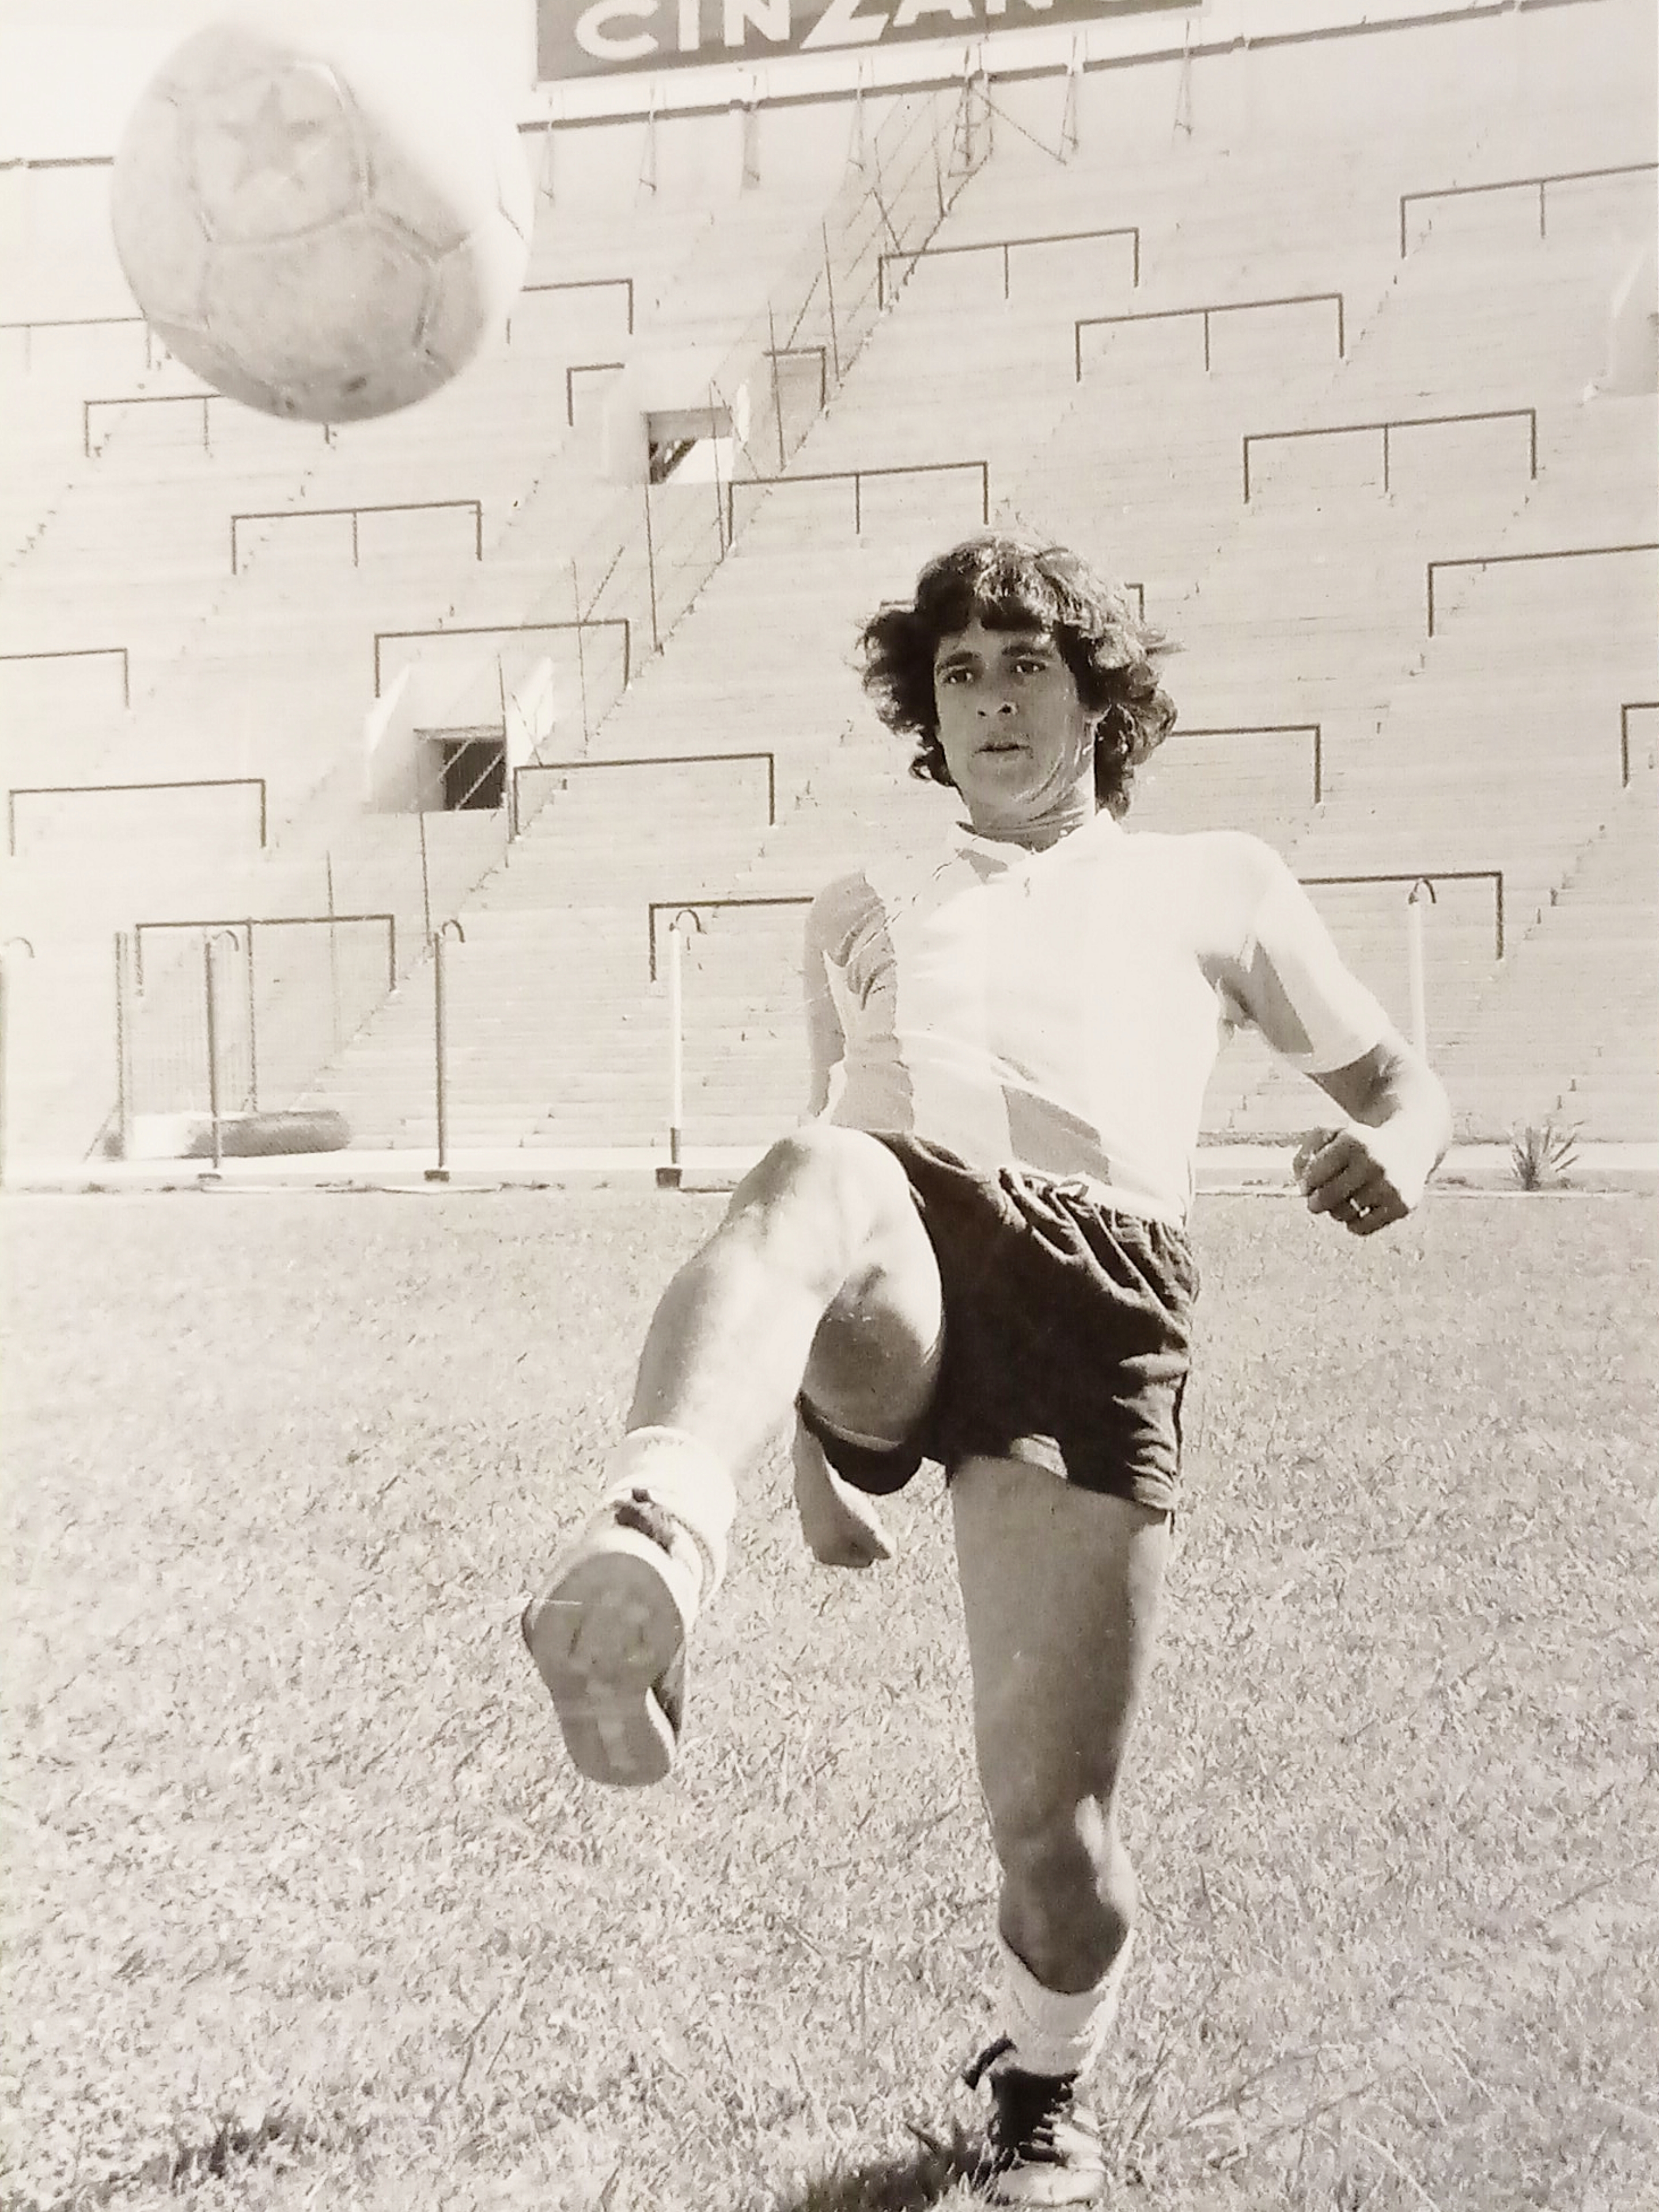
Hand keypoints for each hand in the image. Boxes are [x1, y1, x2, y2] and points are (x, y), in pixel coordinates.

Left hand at [1293, 1124, 1426, 1236]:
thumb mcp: (1331, 1135)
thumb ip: (1306, 1153)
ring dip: (1336, 1211)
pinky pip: (1362, 1229)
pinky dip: (1353, 1224)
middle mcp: (1374, 1162)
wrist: (1408, 1146)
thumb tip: (1301, 1183)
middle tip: (1316, 1202)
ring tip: (1344, 1200)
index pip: (1313, 1175)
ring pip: (1343, 1214)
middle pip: (1326, 1198)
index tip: (1309, 1185)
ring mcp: (1390, 1185)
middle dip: (1315, 1203)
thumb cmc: (1358, 1144)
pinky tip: (1358, 1211)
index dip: (1306, 1184)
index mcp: (1353, 1141)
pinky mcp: (1402, 1205)